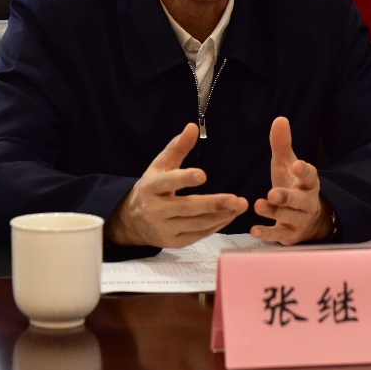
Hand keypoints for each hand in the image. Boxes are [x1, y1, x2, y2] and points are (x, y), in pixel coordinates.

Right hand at [105, 123, 247, 247]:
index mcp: (150, 187)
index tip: (203, 175)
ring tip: (240, 206)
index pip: (168, 182)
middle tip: (237, 200)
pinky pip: (198, 235)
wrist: (130, 221)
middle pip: (187, 207)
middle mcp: (155, 209)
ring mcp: (164, 229)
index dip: (184, 178)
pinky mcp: (173, 242)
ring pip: (196, 223)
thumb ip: (177, 147)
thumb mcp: (159, 166)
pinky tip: (229, 216)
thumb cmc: (151, 188)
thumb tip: (193, 126)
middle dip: (214, 204)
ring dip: (220, 216)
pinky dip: (215, 226)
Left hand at [250, 117, 333, 244]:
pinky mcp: (289, 235)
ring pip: (288, 217)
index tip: (298, 165)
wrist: (307, 220)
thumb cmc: (294, 186)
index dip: (304, 171)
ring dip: (274, 213)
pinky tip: (254, 230)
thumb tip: (280, 119)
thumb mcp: (287, 165)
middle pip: (299, 200)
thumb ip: (282, 145)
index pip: (310, 176)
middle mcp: (307, 202)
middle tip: (273, 193)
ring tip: (259, 205)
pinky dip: (267, 234)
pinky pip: (278, 236)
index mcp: (308, 183)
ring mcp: (299, 220)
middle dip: (287, 197)